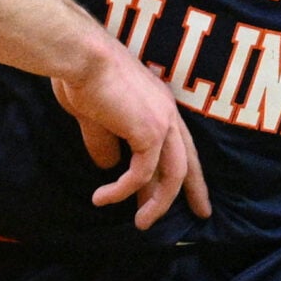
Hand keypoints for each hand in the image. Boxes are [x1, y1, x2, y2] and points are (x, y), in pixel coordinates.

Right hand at [51, 38, 209, 229]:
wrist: (80, 56)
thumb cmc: (82, 76)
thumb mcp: (95, 116)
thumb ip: (105, 141)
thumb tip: (107, 166)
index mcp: (158, 104)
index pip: (182, 144)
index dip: (190, 171)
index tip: (194, 195)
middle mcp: (167, 112)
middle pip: (187, 162)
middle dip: (192, 192)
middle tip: (199, 215)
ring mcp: (161, 122)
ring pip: (170, 175)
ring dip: (156, 204)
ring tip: (141, 225)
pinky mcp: (148, 133)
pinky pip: (140, 175)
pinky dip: (121, 191)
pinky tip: (102, 199)